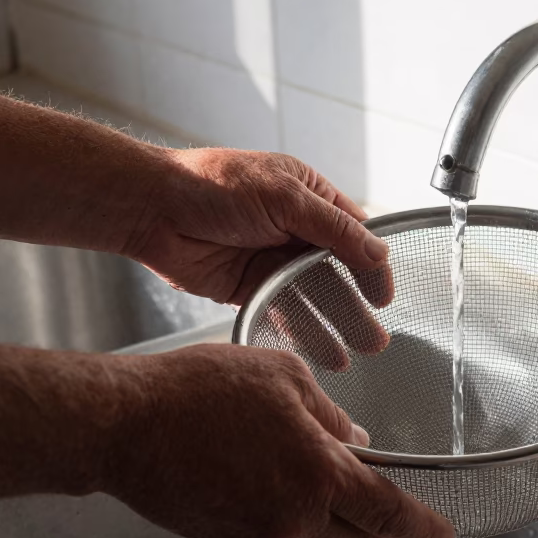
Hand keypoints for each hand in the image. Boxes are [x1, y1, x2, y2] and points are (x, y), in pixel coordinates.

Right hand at [106, 344, 454, 537]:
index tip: (442, 533)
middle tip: (406, 531)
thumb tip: (354, 438)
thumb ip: (330, 414)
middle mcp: (294, 517)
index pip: (388, 512)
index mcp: (318, 475)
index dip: (421, 527)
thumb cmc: (198, 392)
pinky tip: (294, 496)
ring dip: (346, 530)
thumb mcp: (283, 377)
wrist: (123, 426)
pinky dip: (302, 524)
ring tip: (354, 509)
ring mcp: (260, 536)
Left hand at [129, 148, 394, 370]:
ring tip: (354, 352)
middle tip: (375, 339)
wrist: (153, 209)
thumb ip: (335, 229)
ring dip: (333, 325)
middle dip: (357, 306)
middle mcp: (294, 228)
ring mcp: (272, 259)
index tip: (384, 296)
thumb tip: (378, 253)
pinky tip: (318, 350)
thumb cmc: (212, 185)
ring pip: (312, 297)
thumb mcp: (285, 197)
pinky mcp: (250, 286)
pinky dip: (300, 331)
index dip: (373, 265)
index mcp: (309, 195)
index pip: (356, 234)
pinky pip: (283, 311)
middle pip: (337, 272)